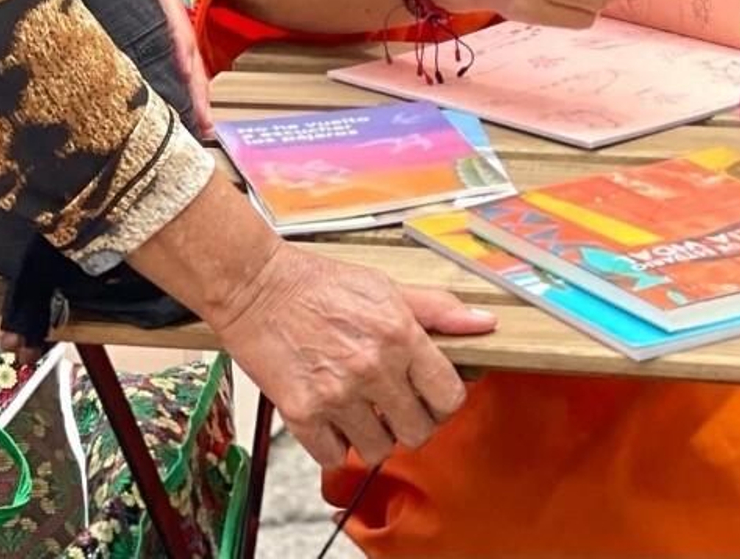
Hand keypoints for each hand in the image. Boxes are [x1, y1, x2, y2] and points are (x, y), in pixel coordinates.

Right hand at [212, 242, 492, 469]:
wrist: (256, 287)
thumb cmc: (319, 283)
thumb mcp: (385, 286)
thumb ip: (438, 309)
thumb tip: (484, 323)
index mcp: (399, 333)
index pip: (449, 397)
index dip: (444, 400)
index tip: (431, 395)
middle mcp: (372, 367)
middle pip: (419, 431)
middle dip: (411, 420)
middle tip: (394, 402)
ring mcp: (337, 394)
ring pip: (379, 449)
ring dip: (373, 434)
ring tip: (359, 405)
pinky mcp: (302, 414)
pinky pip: (335, 456)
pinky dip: (335, 443)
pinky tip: (331, 414)